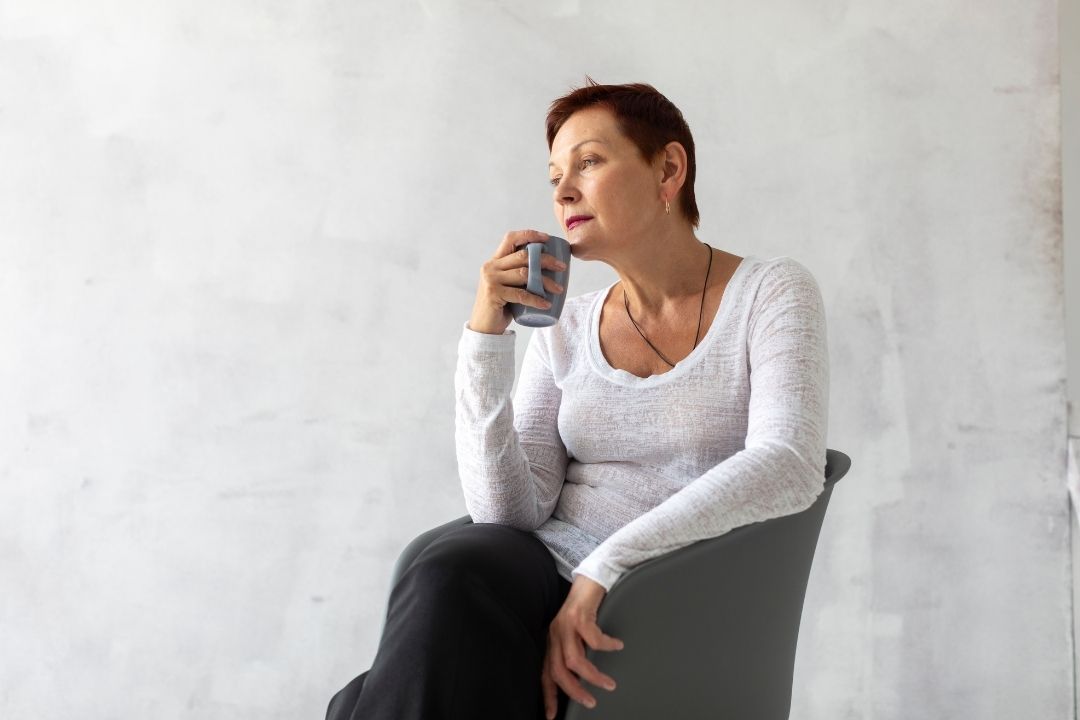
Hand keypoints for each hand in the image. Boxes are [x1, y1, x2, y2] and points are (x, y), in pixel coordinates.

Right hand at [467, 230, 568, 334]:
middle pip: (523, 256)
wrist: (484, 328)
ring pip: (524, 274)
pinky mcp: (494, 294)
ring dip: (545, 281)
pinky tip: (547, 304)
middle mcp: (491, 267)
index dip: (529, 235)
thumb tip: (549, 266)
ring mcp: (491, 280)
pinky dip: (536, 299)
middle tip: (562, 267)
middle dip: (545, 259)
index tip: (547, 239)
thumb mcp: (507, 285)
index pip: (511, 238)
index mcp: (494, 261)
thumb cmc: (501, 306)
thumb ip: (518, 275)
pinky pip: (521, 294)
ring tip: (559, 289)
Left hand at [541, 575, 624, 718]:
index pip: (546, 673)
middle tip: (591, 702)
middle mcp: (555, 634)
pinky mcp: (579, 614)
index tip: (553, 715)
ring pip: (574, 660)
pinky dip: (606, 646)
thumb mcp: (578, 635)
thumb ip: (577, 652)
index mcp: (553, 641)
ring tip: (609, 683)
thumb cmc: (587, 608)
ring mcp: (565, 624)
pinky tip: (617, 646)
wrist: (592, 577)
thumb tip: (584, 678)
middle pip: (558, 671)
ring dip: (593, 675)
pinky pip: (593, 639)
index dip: (548, 695)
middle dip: (574, 691)